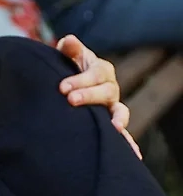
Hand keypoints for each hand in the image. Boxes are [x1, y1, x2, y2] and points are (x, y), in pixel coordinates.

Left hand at [57, 35, 140, 159]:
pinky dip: (128, 142)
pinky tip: (133, 154)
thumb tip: (69, 40)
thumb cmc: (67, 66)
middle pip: (106, 92)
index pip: (94, 74)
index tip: (62, 87)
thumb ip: (69, 48)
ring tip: (113, 127)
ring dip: (117, 120)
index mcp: (101, 70)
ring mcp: (112, 106)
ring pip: (120, 112)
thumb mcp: (68, 55)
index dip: (80, 80)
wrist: (68, 81)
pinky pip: (122, 133)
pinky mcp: (110, 122)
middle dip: (89, 96)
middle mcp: (110, 87)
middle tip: (70, 100)